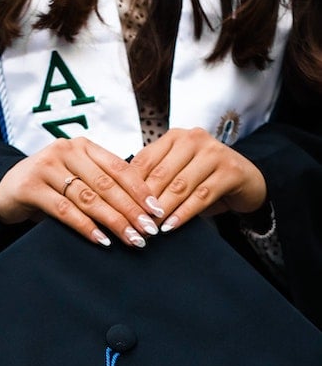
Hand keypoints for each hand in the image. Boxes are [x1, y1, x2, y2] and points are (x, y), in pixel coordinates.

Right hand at [0, 137, 164, 246]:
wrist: (4, 188)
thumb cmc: (49, 187)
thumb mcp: (76, 178)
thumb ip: (101, 184)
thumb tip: (142, 210)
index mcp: (83, 146)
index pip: (119, 167)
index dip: (140, 190)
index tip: (157, 211)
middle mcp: (66, 150)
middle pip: (107, 184)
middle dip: (131, 209)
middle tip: (149, 231)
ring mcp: (46, 166)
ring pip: (88, 197)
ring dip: (113, 221)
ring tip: (131, 239)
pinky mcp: (31, 186)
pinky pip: (64, 209)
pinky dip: (85, 226)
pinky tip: (101, 240)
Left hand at [130, 127, 266, 231]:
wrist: (246, 182)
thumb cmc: (204, 180)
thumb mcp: (177, 175)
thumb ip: (154, 180)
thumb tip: (121, 201)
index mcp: (174, 137)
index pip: (144, 161)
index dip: (130, 187)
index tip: (119, 210)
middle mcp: (194, 139)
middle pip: (161, 174)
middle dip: (145, 202)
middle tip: (133, 224)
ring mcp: (214, 152)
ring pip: (180, 185)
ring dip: (163, 210)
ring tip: (149, 228)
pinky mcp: (230, 171)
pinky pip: (201, 196)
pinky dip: (184, 213)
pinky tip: (171, 226)